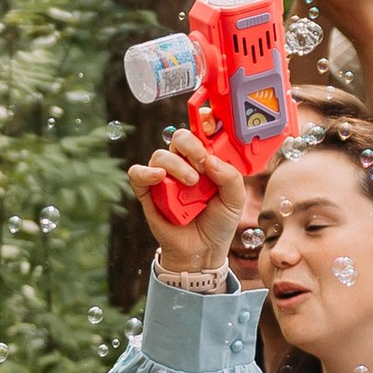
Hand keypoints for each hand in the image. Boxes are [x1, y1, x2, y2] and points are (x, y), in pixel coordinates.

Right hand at [123, 123, 246, 271]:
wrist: (202, 251)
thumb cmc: (218, 223)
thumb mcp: (235, 200)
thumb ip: (230, 177)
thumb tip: (211, 161)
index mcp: (206, 160)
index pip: (201, 131)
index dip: (203, 121)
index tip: (209, 121)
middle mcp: (184, 163)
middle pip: (179, 137)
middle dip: (191, 145)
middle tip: (203, 163)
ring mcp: (165, 177)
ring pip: (161, 155)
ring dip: (177, 165)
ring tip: (191, 183)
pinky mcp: (148, 192)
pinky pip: (137, 173)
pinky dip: (146, 172)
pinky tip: (159, 177)